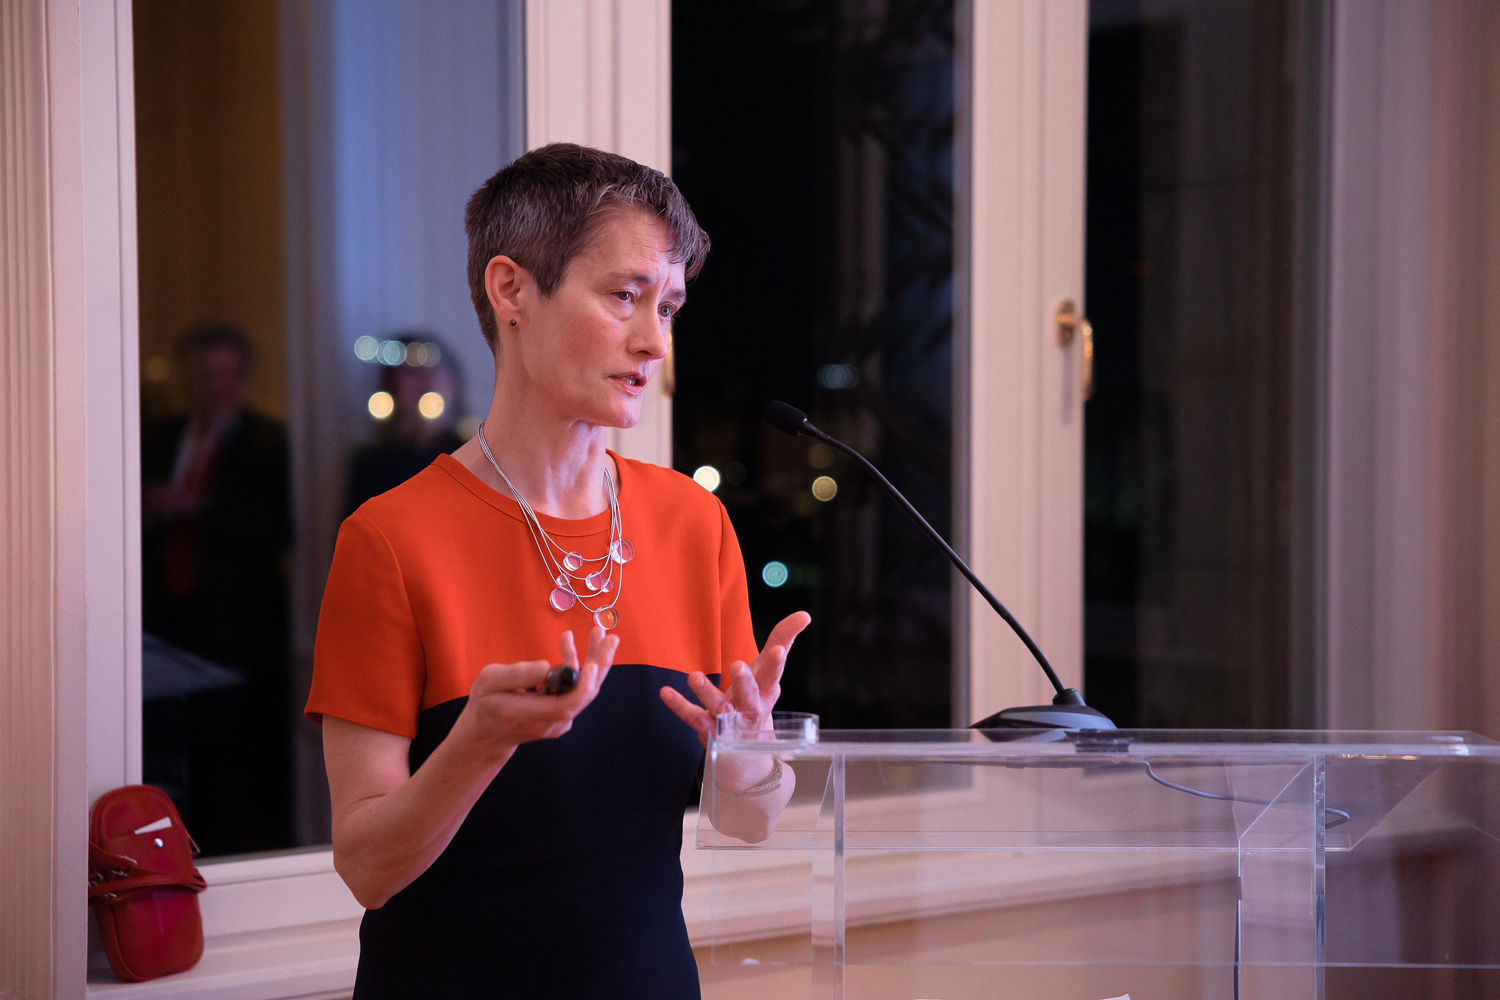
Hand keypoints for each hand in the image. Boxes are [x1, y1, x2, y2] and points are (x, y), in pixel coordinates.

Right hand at [455, 625, 618, 761]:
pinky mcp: (562, 715)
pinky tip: (569, 645)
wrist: (487, 734)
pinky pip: (576, 690)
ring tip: (598, 633)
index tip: (591, 664)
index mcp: (530, 714)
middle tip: (610, 637)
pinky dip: (579, 667)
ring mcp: (559, 721)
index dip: (583, 685)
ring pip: (584, 690)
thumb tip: (547, 666)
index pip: (567, 704)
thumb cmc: (485, 704)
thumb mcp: (489, 682)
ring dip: (593, 660)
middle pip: (585, 694)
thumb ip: (517, 674)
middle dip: (599, 663)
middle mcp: (551, 721)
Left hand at [660, 611, 810, 748]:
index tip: (778, 650)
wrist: (744, 747)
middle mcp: (751, 707)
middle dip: (744, 681)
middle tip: (737, 665)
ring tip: (693, 676)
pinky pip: (693, 717)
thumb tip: (804, 614)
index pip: (773, 674)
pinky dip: (679, 705)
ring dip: (707, 692)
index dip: (776, 662)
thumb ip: (783, 639)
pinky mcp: (709, 729)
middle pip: (750, 694)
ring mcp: (730, 721)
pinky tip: (665, 692)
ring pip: (720, 707)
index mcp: (767, 690)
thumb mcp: (768, 671)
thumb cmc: (756, 696)